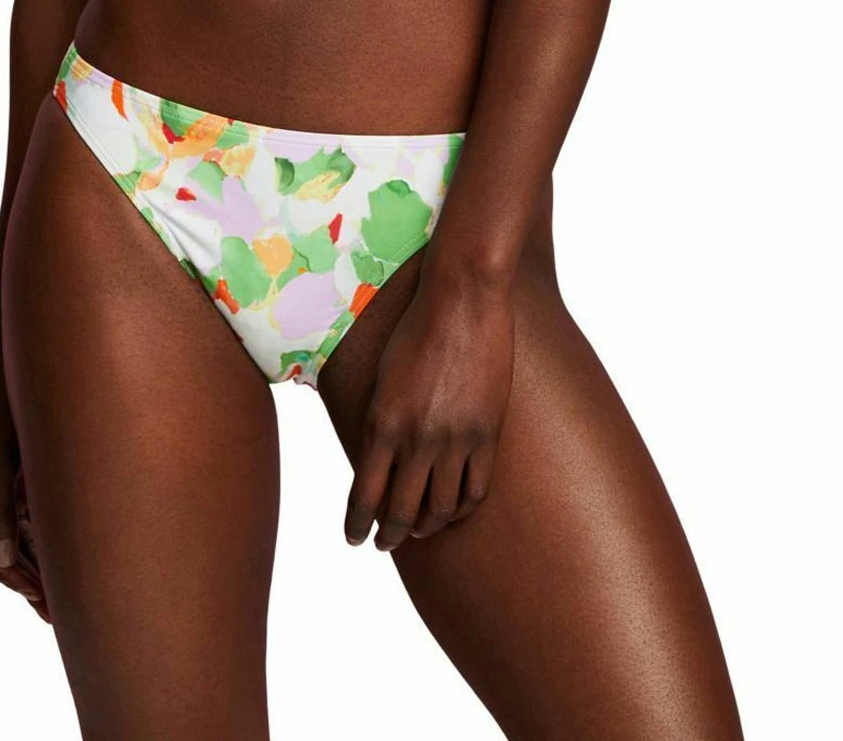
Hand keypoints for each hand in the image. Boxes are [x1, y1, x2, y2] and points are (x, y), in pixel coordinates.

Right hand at [0, 366, 49, 623]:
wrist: (18, 367)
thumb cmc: (3, 407)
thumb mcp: (1, 458)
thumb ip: (1, 508)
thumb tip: (5, 559)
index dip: (10, 577)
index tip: (38, 596)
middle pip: (0, 553)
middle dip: (27, 581)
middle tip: (56, 612)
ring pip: (16, 541)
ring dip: (37, 565)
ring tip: (65, 596)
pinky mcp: (14, 484)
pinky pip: (27, 522)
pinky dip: (43, 541)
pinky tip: (66, 558)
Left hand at [343, 271, 514, 552]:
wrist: (463, 298)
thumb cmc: (415, 329)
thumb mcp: (383, 377)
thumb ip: (378, 421)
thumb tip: (376, 462)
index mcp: (383, 421)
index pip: (365, 493)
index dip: (358, 523)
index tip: (354, 539)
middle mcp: (417, 438)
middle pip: (402, 511)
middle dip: (390, 535)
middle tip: (385, 545)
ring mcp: (455, 439)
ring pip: (440, 508)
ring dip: (427, 526)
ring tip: (421, 531)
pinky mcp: (487, 433)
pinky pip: (475, 490)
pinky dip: (462, 508)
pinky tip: (454, 511)